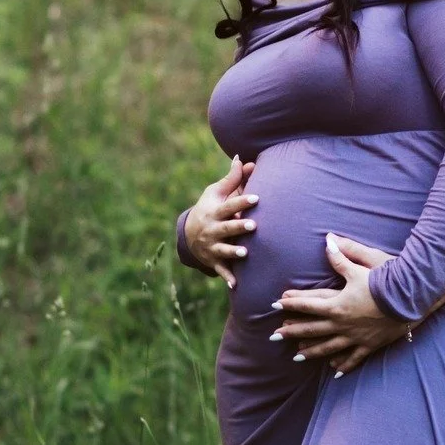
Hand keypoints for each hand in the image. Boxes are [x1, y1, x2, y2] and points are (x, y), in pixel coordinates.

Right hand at [182, 156, 256, 286]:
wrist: (188, 234)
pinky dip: (227, 278)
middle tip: (253, 225)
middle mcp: (213, 230)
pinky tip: (236, 286)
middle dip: (239, 227)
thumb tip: (243, 158)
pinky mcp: (214, 261)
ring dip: (233, 252)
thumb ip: (232, 179)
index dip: (242, 201)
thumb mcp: (215, 193)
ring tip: (244, 253)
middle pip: (227, 228)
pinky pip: (221, 270)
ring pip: (224, 250)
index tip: (256, 198)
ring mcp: (213, 246)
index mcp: (215, 212)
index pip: (230, 205)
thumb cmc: (209, 209)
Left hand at [276, 235, 407, 373]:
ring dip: (311, 352)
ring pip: (328, 347)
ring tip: (296, 357)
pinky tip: (334, 371)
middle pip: (312, 329)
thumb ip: (342, 256)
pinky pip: (353, 358)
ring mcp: (355, 337)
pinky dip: (343, 365)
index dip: (291, 303)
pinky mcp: (369, 345)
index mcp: (338, 304)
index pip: (308, 304)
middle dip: (292, 332)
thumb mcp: (361, 266)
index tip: (275, 304)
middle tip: (274, 336)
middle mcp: (342, 323)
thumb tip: (328, 239)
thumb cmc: (386, 280)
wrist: (410, 299)